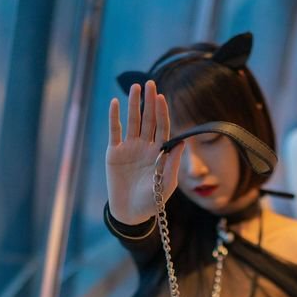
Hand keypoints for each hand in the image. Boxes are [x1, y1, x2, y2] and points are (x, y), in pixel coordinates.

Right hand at [106, 79, 185, 223]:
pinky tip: (116, 103)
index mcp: (159, 152)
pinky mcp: (114, 153)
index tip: (161, 97)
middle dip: (149, 102)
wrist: (130, 213)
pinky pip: (115, 132)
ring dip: (134, 104)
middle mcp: (145, 146)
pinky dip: (114, 117)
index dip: (162, 112)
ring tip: (136, 88)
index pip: (162, 127)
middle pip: (148, 120)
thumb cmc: (151, 201)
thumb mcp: (166, 184)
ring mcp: (129, 148)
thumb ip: (173, 163)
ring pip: (132, 122)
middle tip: (150, 84)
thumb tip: (181, 142)